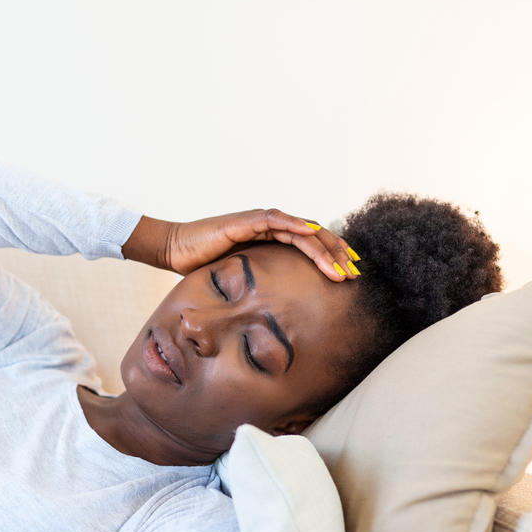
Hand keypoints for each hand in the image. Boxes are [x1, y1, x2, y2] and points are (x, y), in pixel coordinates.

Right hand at [124, 211, 359, 281]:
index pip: (311, 247)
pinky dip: (296, 227)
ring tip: (342, 265)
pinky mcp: (245, 221)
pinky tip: (314, 236)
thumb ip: (263, 286)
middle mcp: (271, 228)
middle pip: (315, 237)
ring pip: (303, 231)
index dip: (332, 258)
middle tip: (356, 273)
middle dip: (338, 254)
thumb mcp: (243, 280)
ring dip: (325, 248)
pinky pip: (276, 221)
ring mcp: (260, 222)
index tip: (350, 276)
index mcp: (273, 241)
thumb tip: (279, 310)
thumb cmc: (203, 266)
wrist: (175, 250)